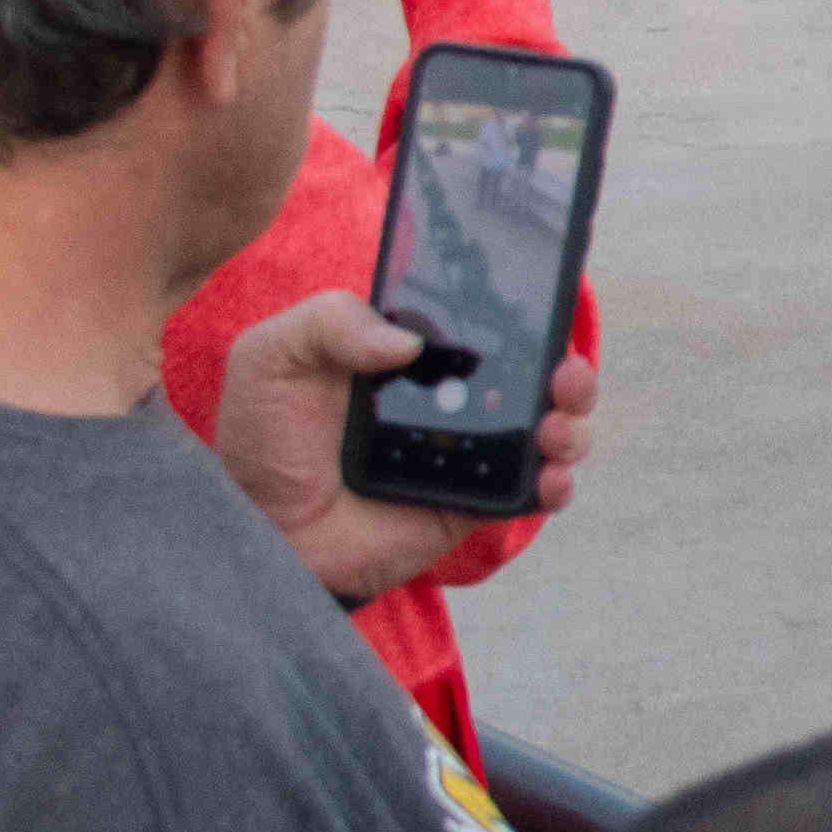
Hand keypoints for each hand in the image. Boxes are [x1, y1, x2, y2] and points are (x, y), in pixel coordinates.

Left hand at [207, 289, 565, 602]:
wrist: (261, 529)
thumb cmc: (264, 437)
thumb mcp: (274, 355)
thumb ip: (329, 322)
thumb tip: (406, 342)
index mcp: (412, 353)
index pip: (481, 321)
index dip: (523, 311)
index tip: (547, 302)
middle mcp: (451, 397)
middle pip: (532, 374)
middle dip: (565, 368)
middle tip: (563, 371)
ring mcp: (467, 451)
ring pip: (546, 429)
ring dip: (570, 421)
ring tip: (555, 425)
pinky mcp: (473, 503)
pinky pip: (531, 493)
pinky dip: (556, 483)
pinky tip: (549, 477)